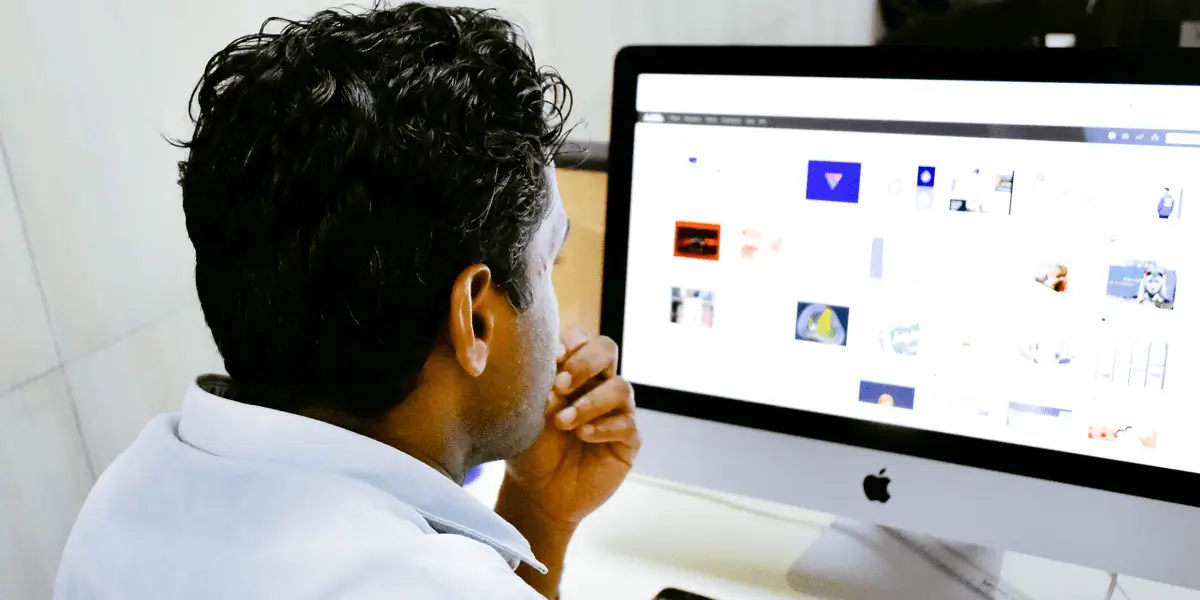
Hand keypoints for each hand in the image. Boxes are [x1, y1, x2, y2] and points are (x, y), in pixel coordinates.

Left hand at [503, 328, 639, 524]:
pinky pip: (626, 424)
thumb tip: (552, 371)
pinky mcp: (627, 440)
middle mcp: (597, 384)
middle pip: (607, 349)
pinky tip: (583, 435)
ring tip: (563, 422)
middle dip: (585, 363)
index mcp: (572, 371)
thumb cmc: (529, 448)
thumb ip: (539, 388)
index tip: (553, 357)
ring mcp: (615, 411)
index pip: (581, 339)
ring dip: (590, 402)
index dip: (571, 342)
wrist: (537, 492)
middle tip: (561, 385)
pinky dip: (603, 427)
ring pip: (621, 388)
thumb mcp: (526, 414)